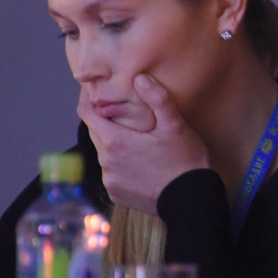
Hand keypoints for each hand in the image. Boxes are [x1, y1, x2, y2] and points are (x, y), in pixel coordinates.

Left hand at [77, 74, 209, 214]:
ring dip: (113, 143)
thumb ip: (157, 99)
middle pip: (95, 132)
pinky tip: (139, 163)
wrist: (191, 201)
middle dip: (103, 119)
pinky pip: (111, 172)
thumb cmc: (185, 161)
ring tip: (135, 139)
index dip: (86, 98)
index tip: (91, 88)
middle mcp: (106, 162)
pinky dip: (119, 164)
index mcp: (115, 142)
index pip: (86, 114)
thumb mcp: (175, 127)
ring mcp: (109, 180)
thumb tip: (140, 77)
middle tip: (119, 111)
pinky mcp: (115, 194)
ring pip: (104, 152)